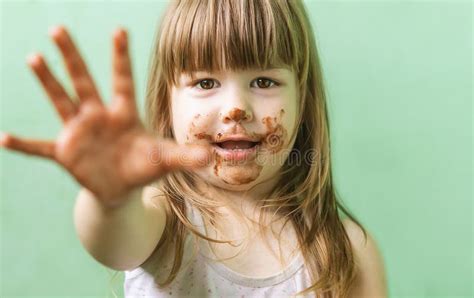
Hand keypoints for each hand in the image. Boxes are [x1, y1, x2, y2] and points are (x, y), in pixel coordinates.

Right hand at [0, 26, 210, 206]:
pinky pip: (40, 146)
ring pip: (61, 101)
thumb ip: (184, 156)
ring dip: (48, 82)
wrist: (121, 187)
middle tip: (58, 29)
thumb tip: (209, 157)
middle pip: (84, 81)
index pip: (122, 79)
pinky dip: (23, 144)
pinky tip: (3, 138)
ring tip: (33, 58)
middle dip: (72, 57)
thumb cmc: (143, 167)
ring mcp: (79, 131)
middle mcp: (98, 115)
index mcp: (123, 113)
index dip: (121, 57)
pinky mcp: (65, 152)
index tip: (120, 30)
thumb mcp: (165, 160)